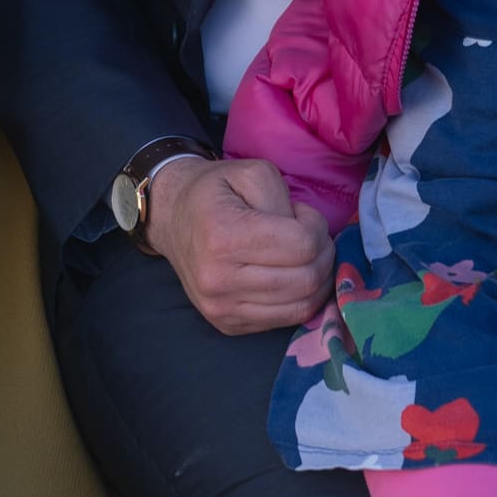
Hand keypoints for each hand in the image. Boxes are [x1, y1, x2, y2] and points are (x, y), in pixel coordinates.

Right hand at [149, 155, 334, 336]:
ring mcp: (221, 308)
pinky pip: (285, 321)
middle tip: (313, 237)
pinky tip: (292, 276)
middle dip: (324, 255)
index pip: (302, 245)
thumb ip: (284, 200)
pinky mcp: (227, 325)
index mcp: (223, 236)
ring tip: (306, 257)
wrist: (173, 219)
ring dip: (318, 280)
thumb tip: (307, 238)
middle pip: (306, 280)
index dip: (317, 227)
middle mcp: (218, 279)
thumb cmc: (215, 192)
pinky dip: (301, 299)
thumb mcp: (251, 172)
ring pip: (301, 307)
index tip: (304, 216)